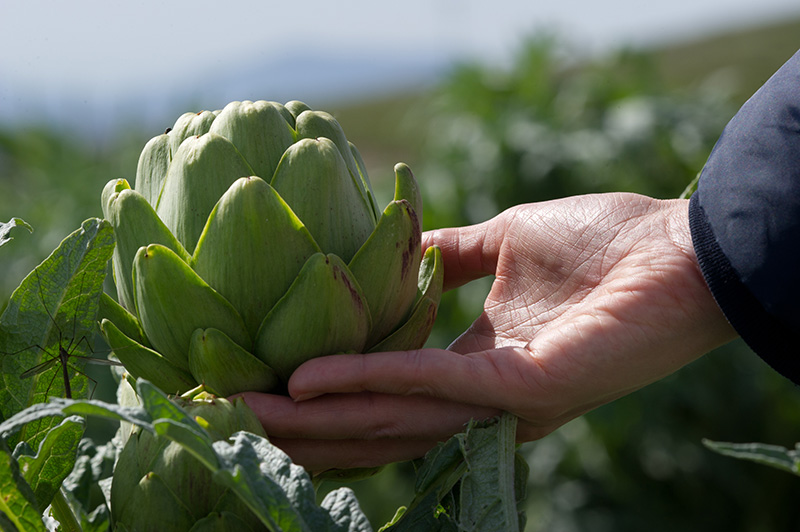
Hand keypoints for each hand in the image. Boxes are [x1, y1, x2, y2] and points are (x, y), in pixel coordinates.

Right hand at [240, 193, 735, 471]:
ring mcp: (497, 401)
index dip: (328, 385)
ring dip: (317, 415)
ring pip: (390, 418)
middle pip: (378, 420)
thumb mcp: (506, 239)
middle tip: (232, 407)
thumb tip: (395, 243)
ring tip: (249, 407)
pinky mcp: (516, 389)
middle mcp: (479, 394)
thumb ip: (450, 252)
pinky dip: (365, 380)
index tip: (267, 371)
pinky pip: (426, 385)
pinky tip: (308, 379)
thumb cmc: (605, 241)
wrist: (679, 250)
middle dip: (305, 420)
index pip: (389, 386)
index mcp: (477, 358)